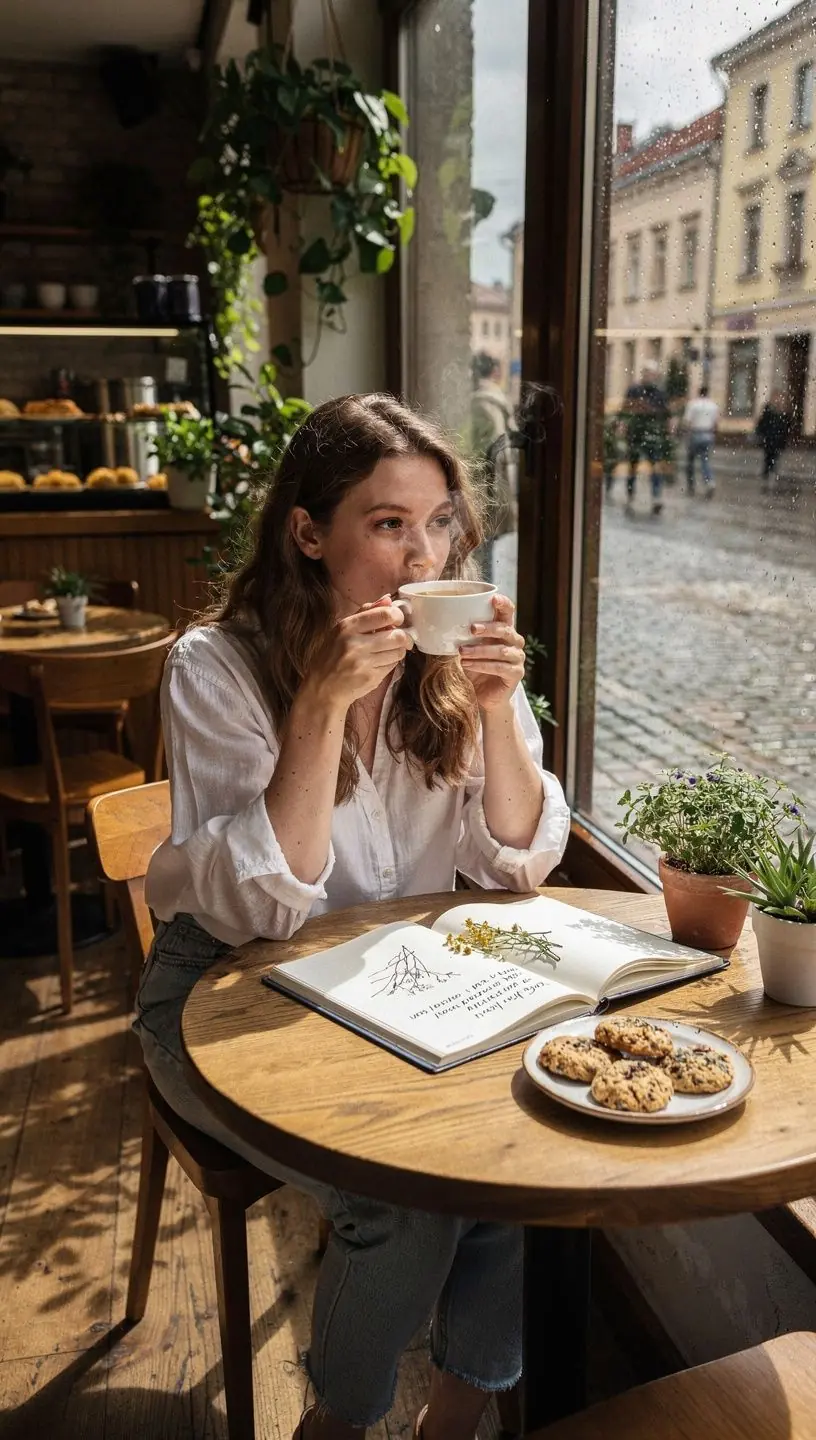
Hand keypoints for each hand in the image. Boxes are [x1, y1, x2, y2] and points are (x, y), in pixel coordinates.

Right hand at [303, 595, 411, 712]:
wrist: (322, 688)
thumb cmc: (331, 656)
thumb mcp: (341, 629)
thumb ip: (365, 612)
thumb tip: (388, 599)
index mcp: (347, 626)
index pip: (385, 614)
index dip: (398, 616)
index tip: (397, 620)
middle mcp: (355, 644)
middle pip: (398, 635)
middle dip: (403, 637)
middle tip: (399, 638)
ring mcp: (363, 663)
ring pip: (398, 652)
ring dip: (397, 650)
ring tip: (386, 651)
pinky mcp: (370, 678)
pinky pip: (392, 666)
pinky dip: (390, 663)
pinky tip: (378, 662)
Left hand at [459, 594, 524, 711]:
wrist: (483, 697)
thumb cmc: (474, 668)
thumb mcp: (467, 648)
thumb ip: (462, 636)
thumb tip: (439, 620)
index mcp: (504, 630)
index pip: (508, 612)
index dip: (503, 604)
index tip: (493, 598)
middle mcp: (514, 642)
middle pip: (505, 629)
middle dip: (488, 628)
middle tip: (471, 628)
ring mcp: (517, 658)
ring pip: (501, 650)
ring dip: (479, 650)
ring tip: (461, 652)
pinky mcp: (516, 674)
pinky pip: (500, 667)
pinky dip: (482, 665)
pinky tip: (467, 665)